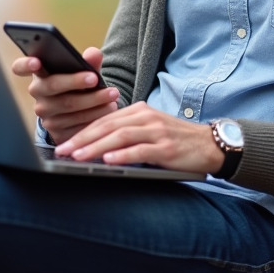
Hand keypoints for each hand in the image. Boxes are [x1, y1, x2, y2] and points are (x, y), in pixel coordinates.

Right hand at [9, 46, 119, 144]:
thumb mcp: (84, 71)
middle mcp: (38, 94)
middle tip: (95, 78)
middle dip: (76, 82)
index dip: (26, 64)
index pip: (20, 67)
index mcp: (39, 74)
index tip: (36, 62)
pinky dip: (94, 118)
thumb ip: (89, 61)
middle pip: (52, 86)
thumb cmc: (80, 84)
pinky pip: (75, 125)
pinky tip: (108, 111)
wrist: (83, 110)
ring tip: (112, 96)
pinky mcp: (56, 132)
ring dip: (93, 102)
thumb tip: (94, 53)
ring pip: (68, 107)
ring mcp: (45, 115)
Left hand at [56, 102, 225, 173]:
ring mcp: (157, 131)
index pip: (105, 119)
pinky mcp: (166, 147)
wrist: (210, 144)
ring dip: (96, 147)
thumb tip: (97, 148)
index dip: (83, 131)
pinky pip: (140, 150)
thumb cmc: (177, 140)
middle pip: (108, 126)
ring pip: (120, 136)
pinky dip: (123, 155)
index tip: (64, 144)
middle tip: (63, 151)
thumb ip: (128, 133)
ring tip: (78, 156)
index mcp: (140, 111)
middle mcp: (146, 117)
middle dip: (83, 139)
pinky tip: (108, 161)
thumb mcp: (150, 130)